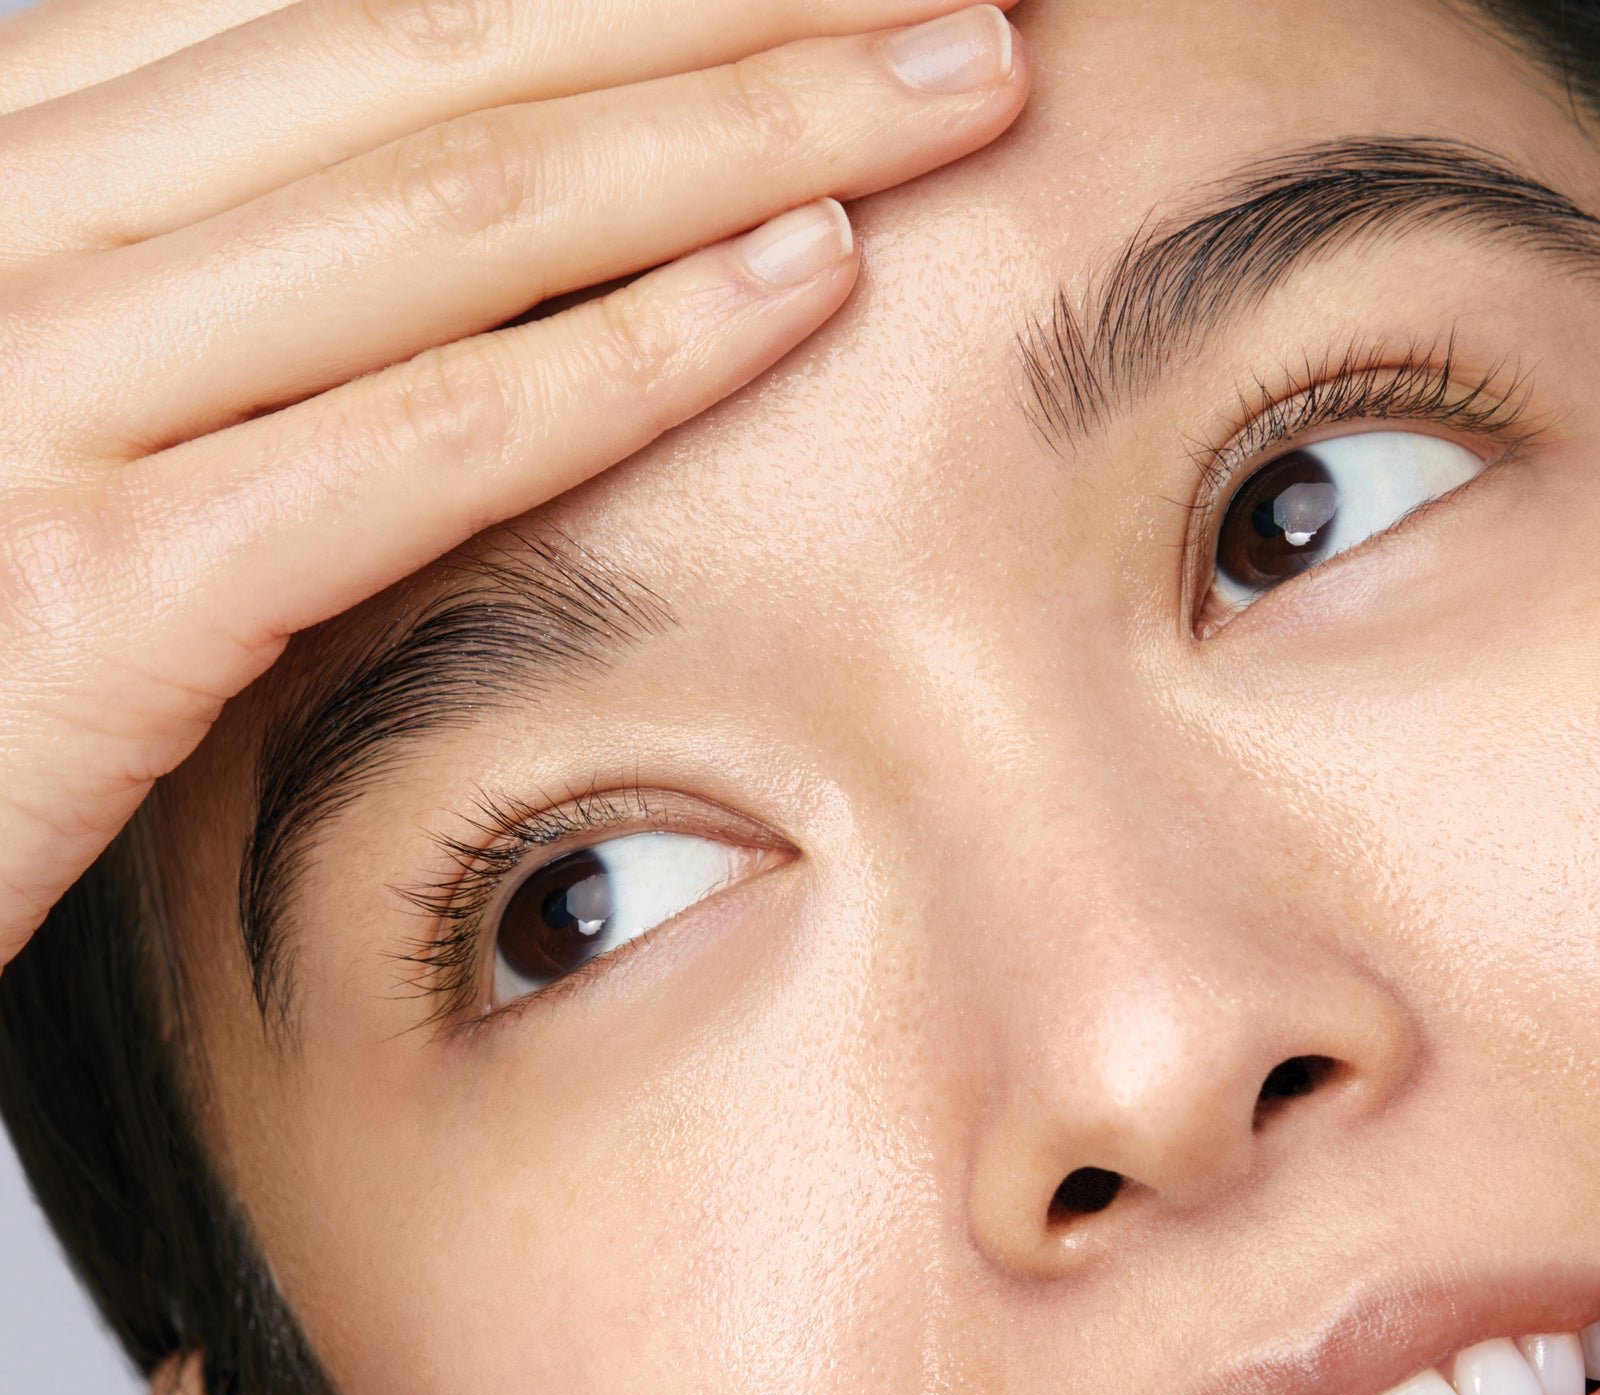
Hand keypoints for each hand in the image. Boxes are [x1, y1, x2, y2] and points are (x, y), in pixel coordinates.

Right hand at [0, 0, 1026, 968]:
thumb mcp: (42, 379)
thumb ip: (211, 275)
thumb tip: (410, 218)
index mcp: (16, 143)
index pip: (359, 0)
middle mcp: (17, 207)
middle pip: (442, 47)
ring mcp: (39, 380)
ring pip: (461, 207)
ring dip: (744, 129)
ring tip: (956, 84)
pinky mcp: (91, 582)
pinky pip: (412, 435)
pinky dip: (625, 354)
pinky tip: (808, 285)